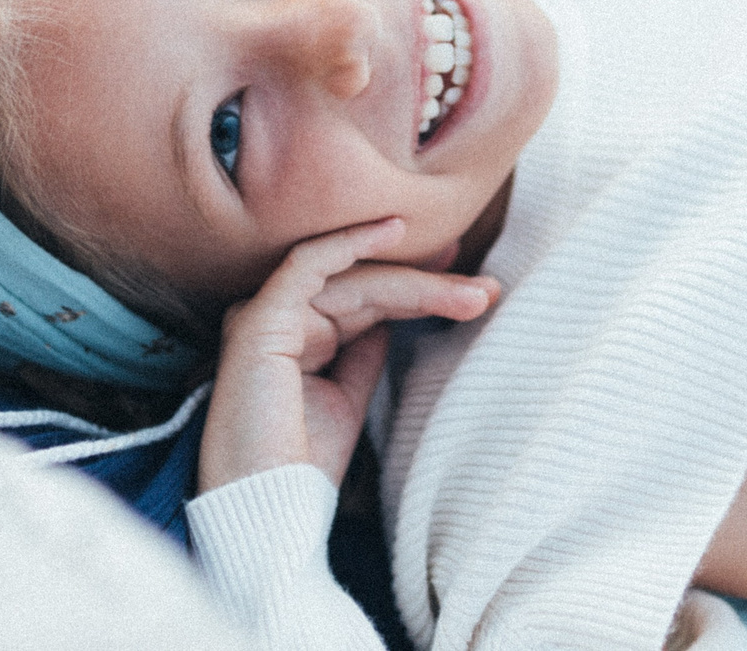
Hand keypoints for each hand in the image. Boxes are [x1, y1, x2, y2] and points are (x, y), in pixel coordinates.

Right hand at [197, 218, 499, 495]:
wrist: (266, 513)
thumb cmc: (300, 467)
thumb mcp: (346, 400)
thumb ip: (363, 352)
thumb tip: (390, 316)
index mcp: (294, 337)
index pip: (363, 299)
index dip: (418, 288)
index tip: (471, 283)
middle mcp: (277, 320)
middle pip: (363, 287)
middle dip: (429, 286)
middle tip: (488, 290)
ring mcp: (264, 317)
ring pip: (351, 279)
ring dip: (416, 281)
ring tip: (473, 294)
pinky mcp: (259, 321)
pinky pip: (307, 266)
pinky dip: (348, 243)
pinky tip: (393, 233)